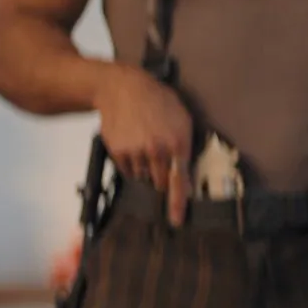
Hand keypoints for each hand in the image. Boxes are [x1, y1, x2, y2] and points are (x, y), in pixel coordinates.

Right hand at [95, 66, 192, 225]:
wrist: (123, 88)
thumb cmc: (156, 100)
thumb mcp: (182, 118)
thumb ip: (187, 146)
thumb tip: (188, 175)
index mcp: (177, 141)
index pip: (180, 181)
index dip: (178, 204)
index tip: (176, 220)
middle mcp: (157, 149)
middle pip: (161, 184)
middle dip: (162, 180)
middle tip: (158, 162)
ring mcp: (136, 151)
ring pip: (143, 178)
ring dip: (146, 171)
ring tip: (144, 147)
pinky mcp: (119, 151)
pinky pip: (127, 172)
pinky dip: (131, 165)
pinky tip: (133, 146)